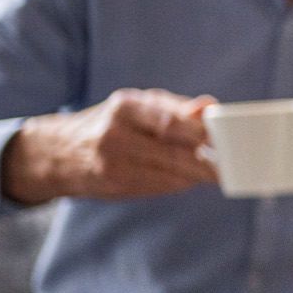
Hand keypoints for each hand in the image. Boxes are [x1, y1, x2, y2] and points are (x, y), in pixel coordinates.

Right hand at [2, 89, 217, 204]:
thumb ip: (176, 107)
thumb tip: (210, 106)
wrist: (60, 152)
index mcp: (125, 106)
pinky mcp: (116, 186)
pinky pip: (161, 187)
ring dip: (198, 174)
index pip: (171, 121)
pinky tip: (187, 178)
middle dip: (208, 159)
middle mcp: (116, 134)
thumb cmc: (112, 122)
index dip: (203, 132)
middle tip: (232, 162)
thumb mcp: (138, 105)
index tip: (226, 138)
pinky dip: (180, 183)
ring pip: (172, 173)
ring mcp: (114, 163)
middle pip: (176, 152)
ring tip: (215, 170)